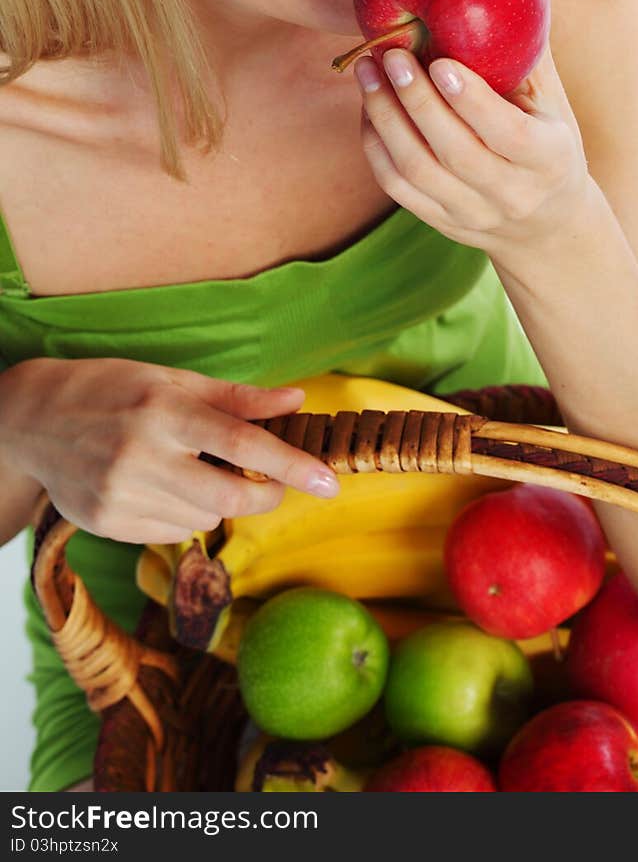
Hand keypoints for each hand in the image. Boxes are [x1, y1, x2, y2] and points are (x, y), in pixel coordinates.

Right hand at [0, 357, 337, 543]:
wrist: (33, 419)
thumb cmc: (113, 389)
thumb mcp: (173, 380)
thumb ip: (238, 397)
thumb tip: (297, 398)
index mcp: (164, 411)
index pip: (241, 444)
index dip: (290, 465)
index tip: (328, 482)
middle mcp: (141, 456)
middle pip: (228, 498)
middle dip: (264, 496)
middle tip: (272, 483)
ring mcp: (120, 496)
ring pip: (202, 520)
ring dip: (220, 503)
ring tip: (196, 470)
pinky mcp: (107, 524)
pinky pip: (171, 533)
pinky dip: (186, 515)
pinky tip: (165, 486)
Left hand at [354, 0, 593, 262]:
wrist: (546, 225)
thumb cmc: (549, 140)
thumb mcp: (554, 98)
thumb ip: (535, 39)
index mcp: (549, 158)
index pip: (506, 135)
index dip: (471, 101)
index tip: (440, 61)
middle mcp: (512, 194)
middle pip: (453, 152)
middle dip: (415, 101)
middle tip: (389, 54)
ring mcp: (472, 214)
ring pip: (417, 170)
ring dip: (385, 117)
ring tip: (366, 71)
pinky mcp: (441, 222)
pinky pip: (397, 186)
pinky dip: (376, 145)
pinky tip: (368, 107)